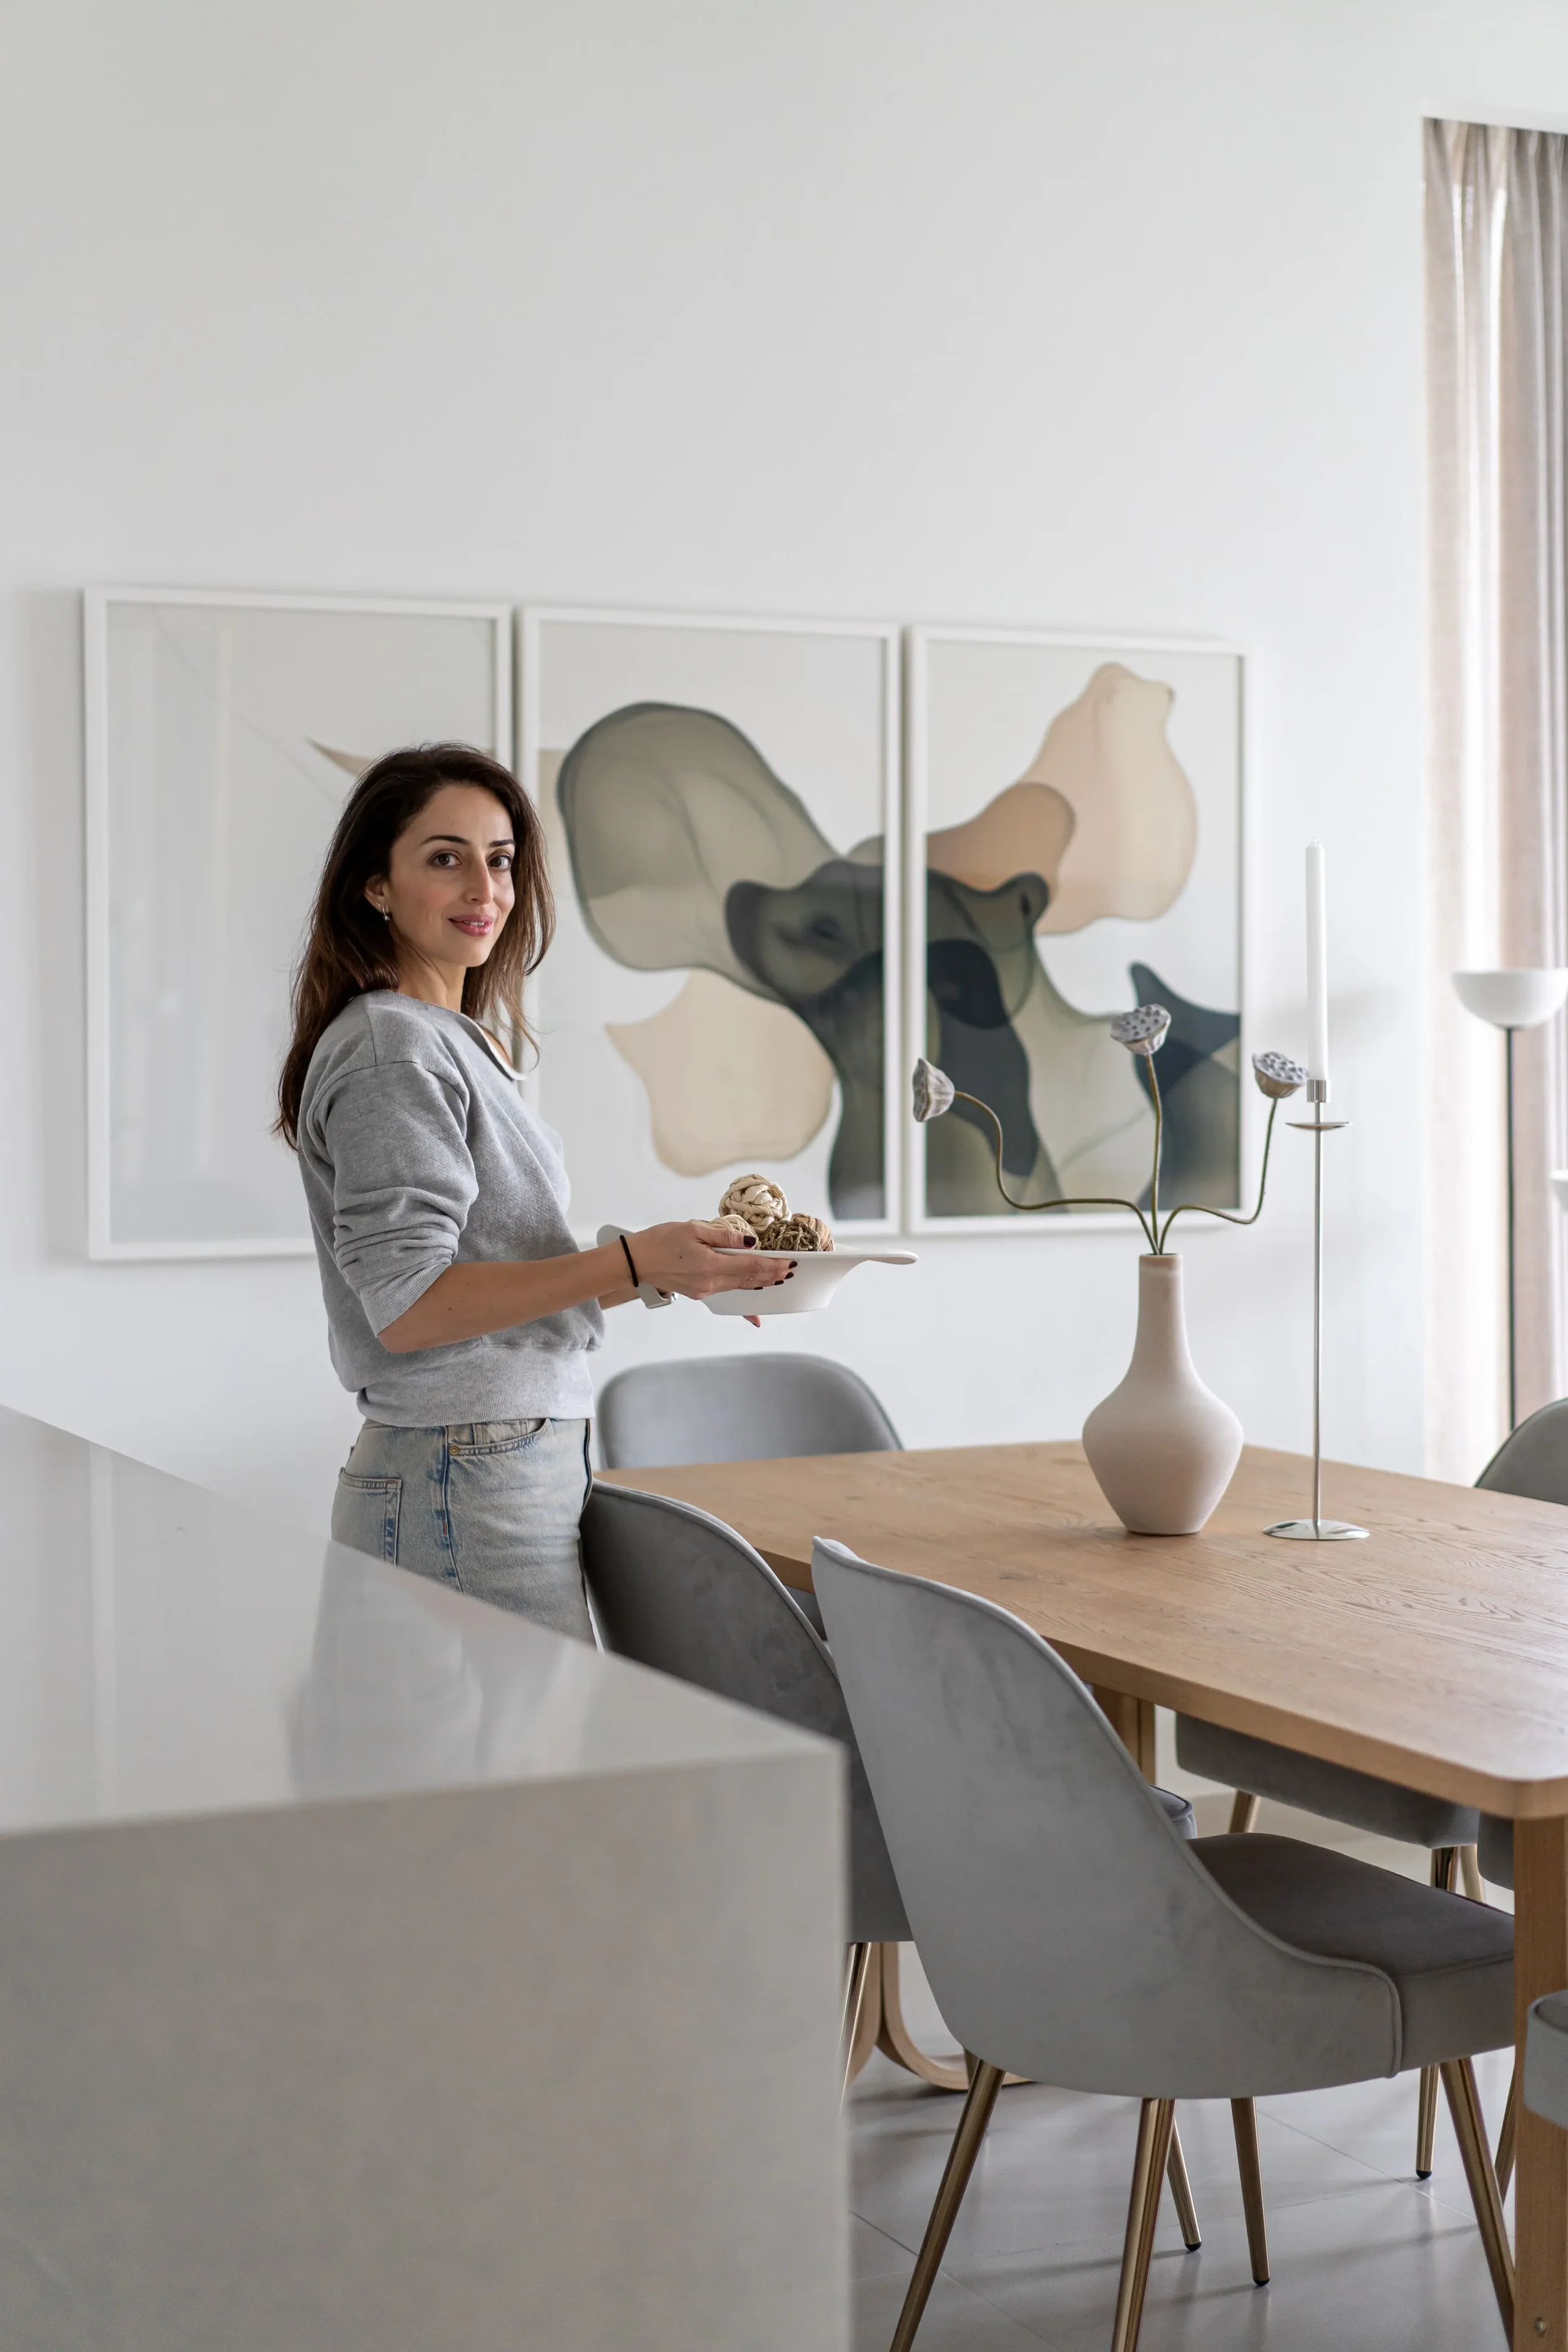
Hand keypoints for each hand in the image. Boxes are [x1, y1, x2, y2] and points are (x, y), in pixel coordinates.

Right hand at [626, 1219, 793, 1298]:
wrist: (635, 1262)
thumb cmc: (660, 1241)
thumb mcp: (694, 1229)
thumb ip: (725, 1237)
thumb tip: (751, 1242)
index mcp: (711, 1265)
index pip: (751, 1267)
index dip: (772, 1265)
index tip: (789, 1263)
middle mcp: (711, 1283)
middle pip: (749, 1280)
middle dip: (771, 1275)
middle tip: (790, 1271)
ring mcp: (705, 1290)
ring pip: (739, 1287)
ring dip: (760, 1283)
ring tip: (777, 1279)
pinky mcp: (699, 1292)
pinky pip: (727, 1294)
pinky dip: (743, 1298)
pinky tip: (754, 1315)